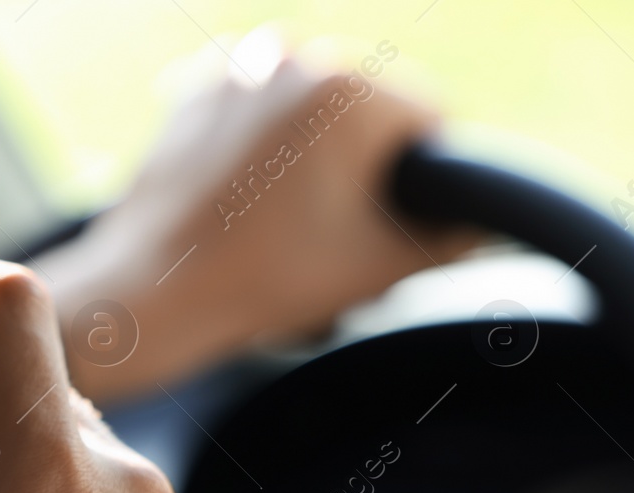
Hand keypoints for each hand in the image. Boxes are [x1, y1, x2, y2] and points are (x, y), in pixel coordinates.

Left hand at [40, 47, 475, 402]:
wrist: (152, 295)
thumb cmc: (266, 280)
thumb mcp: (383, 265)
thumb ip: (456, 236)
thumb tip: (480, 221)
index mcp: (348, 84)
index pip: (429, 122)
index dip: (422, 185)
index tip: (389, 229)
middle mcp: (292, 57)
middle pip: (366, 117)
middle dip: (363, 173)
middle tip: (331, 237)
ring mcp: (234, 73)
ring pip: (310, 118)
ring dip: (314, 164)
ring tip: (285, 228)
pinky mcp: (191, 97)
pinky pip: (256, 121)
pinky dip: (261, 156)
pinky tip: (245, 208)